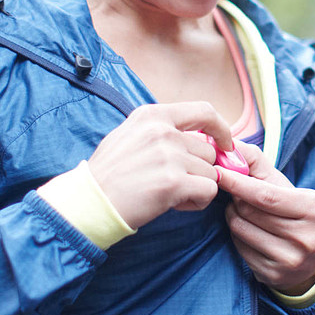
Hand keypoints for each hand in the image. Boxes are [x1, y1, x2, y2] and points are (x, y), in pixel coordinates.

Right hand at [80, 102, 233, 229]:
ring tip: (169, 194)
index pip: (204, 111)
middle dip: (198, 170)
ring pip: (210, 172)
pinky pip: (209, 190)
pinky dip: (198, 201)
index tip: (225, 144)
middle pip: (207, 150)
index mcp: (152, 115)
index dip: (221, 129)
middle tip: (174, 183)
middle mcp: (163, 131)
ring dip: (196, 187)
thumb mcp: (130, 134)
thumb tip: (202, 138)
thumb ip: (163, 131)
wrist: (90, 201)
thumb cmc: (109, 173)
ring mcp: (169, 155)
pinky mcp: (174, 182)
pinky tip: (176, 204)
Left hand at [216, 140, 314, 296]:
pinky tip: (248, 232)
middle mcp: (306, 237)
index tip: (217, 171)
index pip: (266, 195)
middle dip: (236, 199)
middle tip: (237, 196)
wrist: (311, 261)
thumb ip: (258, 164)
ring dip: (233, 217)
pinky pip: (240, 248)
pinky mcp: (274, 275)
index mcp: (314, 209)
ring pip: (241, 229)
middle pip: (250, 211)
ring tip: (243, 213)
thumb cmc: (293, 214)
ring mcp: (290, 260)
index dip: (238, 183)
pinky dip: (237, 236)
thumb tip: (230, 145)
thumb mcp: (285, 187)